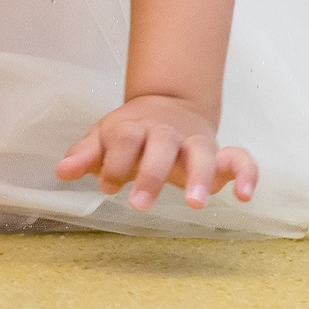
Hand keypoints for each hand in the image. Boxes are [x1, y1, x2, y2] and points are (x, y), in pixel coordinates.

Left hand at [57, 94, 258, 211]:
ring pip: (201, 152)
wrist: (169, 103)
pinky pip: (240, 159)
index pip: (125, 138)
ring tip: (194, 204)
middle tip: (138, 205)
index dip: (114, 161)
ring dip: (199, 176)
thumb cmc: (131, 132)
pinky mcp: (219, 153)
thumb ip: (85, 154)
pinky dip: (247, 173)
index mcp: (136, 127)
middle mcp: (167, 133)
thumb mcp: (103, 137)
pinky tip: (246, 196)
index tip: (107, 186)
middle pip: (161, 145)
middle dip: (150, 174)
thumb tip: (61, 171)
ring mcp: (195, 141)